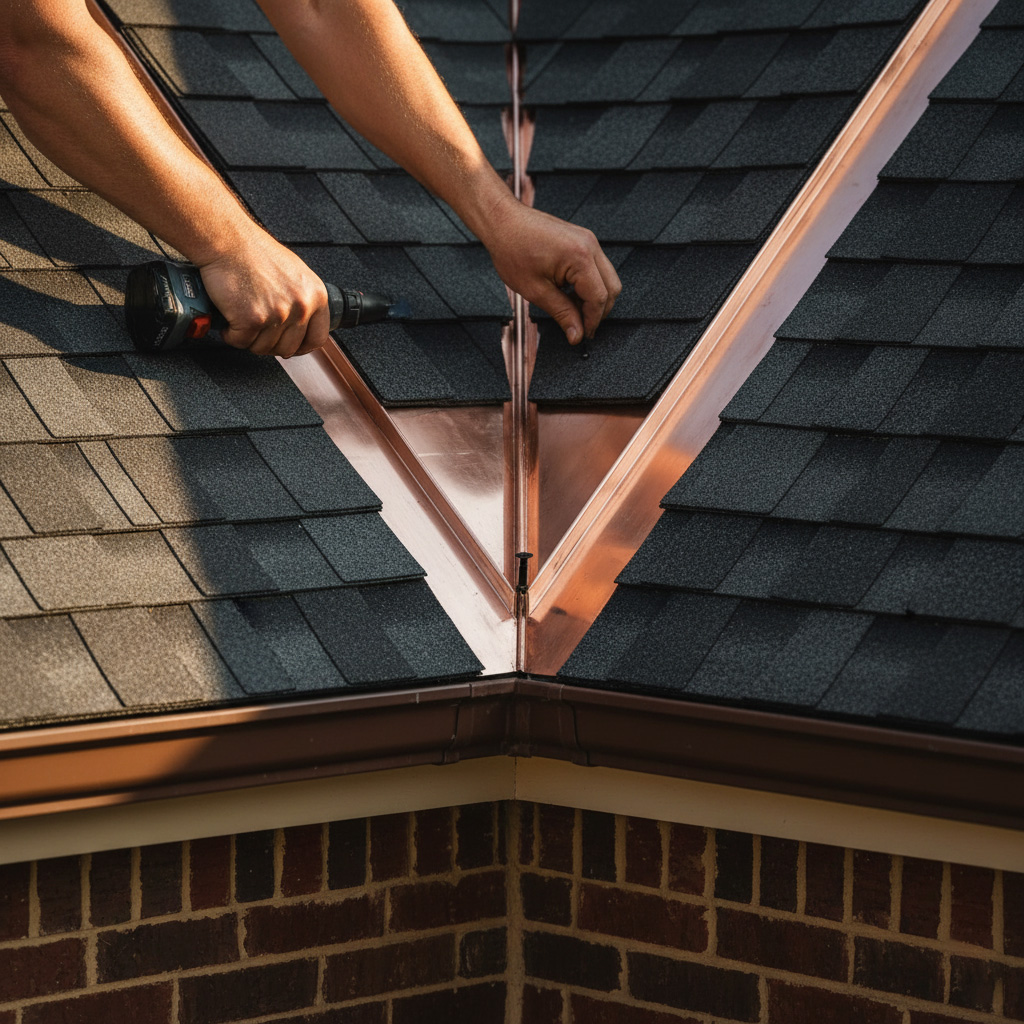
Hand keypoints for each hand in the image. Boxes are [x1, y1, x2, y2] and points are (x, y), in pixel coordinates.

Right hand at [197, 234, 329, 357]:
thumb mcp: (295, 274)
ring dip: (249, 338)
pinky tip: (230, 319)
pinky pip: (241, 342)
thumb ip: (302, 300)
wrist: (229, 240)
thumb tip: (301, 325)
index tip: (290, 346)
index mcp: (316, 296)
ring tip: (241, 318)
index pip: (317, 338)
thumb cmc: (255, 252)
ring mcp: (278, 315)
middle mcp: (301, 307)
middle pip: (288, 348)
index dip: (301, 346)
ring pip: (263, 348)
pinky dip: (231, 334)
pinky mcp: (252, 319)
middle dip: (269, 343)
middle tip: (257, 330)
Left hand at [482, 197, 620, 343]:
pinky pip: (597, 267)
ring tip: (572, 310)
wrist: (503, 221)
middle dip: (599, 311)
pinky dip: (589, 284)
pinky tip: (570, 294)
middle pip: (611, 288)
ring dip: (594, 298)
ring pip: (607, 278)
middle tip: (580, 327)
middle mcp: (590, 246)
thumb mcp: (536, 290)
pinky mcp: (582, 239)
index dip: (592, 321)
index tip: (582, 336)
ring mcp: (588, 240)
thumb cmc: (512, 250)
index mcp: (580, 258)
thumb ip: (562, 314)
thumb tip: (577, 335)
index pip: (599, 298)